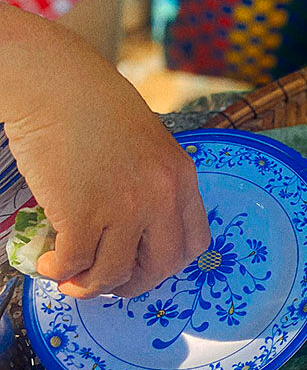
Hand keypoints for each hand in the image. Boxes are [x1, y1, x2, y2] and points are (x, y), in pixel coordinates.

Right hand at [3, 15, 209, 298]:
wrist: (58, 85)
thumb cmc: (96, 107)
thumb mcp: (148, 145)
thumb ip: (152, 183)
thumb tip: (135, 228)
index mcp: (182, 177)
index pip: (194, 242)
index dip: (168, 264)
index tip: (145, 266)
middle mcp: (162, 196)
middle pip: (162, 266)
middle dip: (133, 284)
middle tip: (108, 283)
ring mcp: (125, 207)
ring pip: (114, 273)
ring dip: (90, 284)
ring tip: (71, 277)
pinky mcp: (83, 214)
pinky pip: (75, 263)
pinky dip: (60, 271)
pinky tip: (50, 262)